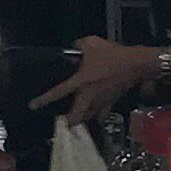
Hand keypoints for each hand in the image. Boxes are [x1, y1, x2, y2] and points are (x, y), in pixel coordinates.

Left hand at [36, 40, 168, 120]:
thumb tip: (75, 48)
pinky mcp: (113, 101)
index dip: (44, 99)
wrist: (137, 64)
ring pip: (89, 116)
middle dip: (69, 123)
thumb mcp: (92, 43)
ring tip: (77, 121)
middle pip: (76, 115)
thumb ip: (79, 46)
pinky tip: (97, 115)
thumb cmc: (113, 55)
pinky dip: (98, 115)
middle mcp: (89, 95)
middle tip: (64, 126)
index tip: (33, 106)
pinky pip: (103, 113)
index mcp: (81, 81)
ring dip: (82, 120)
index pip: (58, 92)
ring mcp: (102, 100)